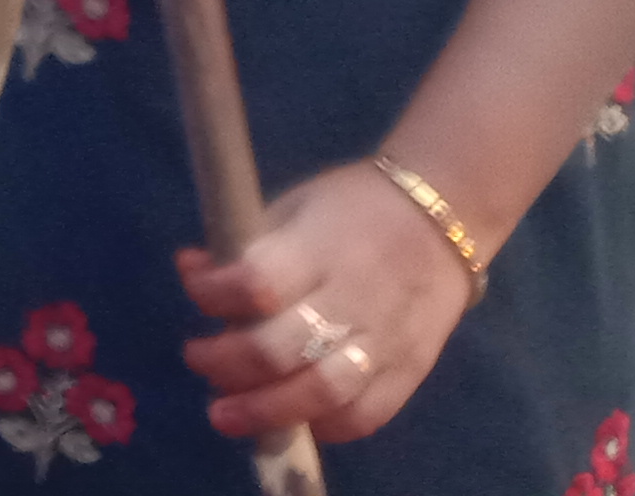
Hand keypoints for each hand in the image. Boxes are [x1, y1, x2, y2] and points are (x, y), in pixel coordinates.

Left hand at [177, 159, 476, 442]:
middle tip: (197, 359)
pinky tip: (290, 422)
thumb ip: (246, 246)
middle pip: (282, 350)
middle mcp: (354, 299)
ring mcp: (387, 341)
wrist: (442, 218)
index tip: (195, 290)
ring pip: (323, 392)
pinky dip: (323, 427)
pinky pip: (367, 414)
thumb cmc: (353, 207)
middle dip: (227, 365)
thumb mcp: (294, 206)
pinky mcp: (412, 370)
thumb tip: (192, 270)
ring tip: (226, 414)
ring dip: (266, 411)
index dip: (213, 294)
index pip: (256, 283)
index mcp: (319, 249)